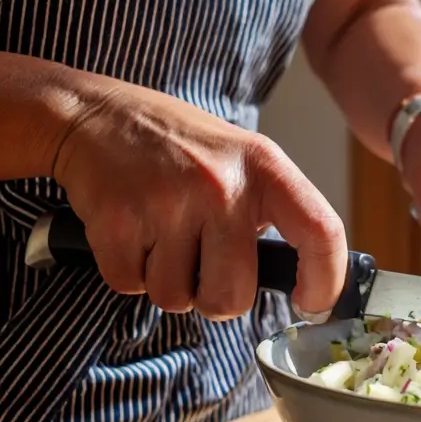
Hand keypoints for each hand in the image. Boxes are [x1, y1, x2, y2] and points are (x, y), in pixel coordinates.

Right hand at [51, 82, 346, 319]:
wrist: (95, 115)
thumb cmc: (181, 149)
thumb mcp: (243, 161)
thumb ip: (274, 214)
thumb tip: (310, 284)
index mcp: (263, 166)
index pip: (321, 231)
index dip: (325, 281)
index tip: (312, 306)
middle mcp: (220, 184)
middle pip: (233, 296)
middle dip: (217, 298)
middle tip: (204, 266)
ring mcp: (166, 202)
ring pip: (178, 298)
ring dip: (169, 283)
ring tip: (163, 236)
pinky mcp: (116, 221)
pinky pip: (131, 286)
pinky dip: (130, 272)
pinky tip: (133, 232)